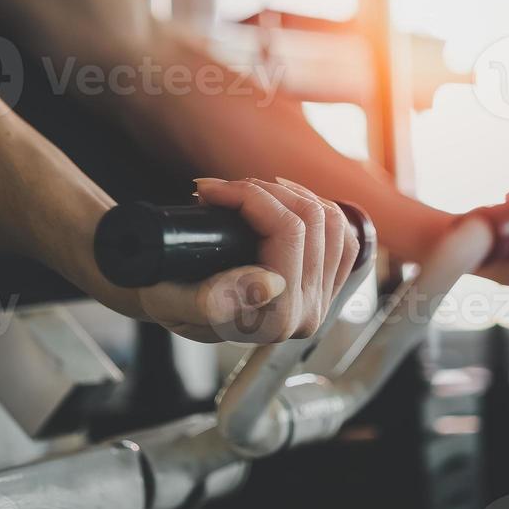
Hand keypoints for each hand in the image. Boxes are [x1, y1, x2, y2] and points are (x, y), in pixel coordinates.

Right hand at [137, 177, 360, 343]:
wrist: (171, 304)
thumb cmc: (166, 298)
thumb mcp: (172, 300)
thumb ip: (213, 300)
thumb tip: (270, 284)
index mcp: (276, 319)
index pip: (288, 229)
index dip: (248, 195)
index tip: (209, 191)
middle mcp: (306, 315)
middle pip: (312, 218)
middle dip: (263, 190)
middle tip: (223, 189)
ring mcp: (322, 300)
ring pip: (330, 219)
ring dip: (289, 194)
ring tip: (249, 193)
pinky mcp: (327, 287)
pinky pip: (343, 235)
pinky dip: (316, 208)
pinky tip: (284, 203)